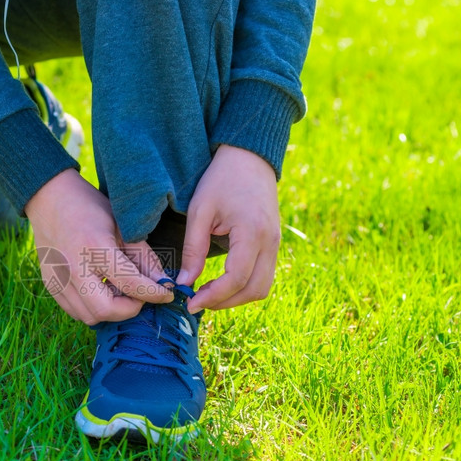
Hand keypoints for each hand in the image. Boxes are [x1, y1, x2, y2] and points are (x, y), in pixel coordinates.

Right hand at [25, 169, 171, 324]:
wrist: (49, 199)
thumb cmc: (90, 207)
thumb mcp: (123, 226)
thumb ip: (144, 258)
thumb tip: (162, 284)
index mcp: (95, 248)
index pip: (131, 284)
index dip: (155, 294)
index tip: (166, 293)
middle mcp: (73, 268)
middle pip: (107, 310)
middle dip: (130, 308)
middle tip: (139, 294)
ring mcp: (58, 279)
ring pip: (90, 316)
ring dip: (111, 309)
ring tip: (118, 288)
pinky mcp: (50, 285)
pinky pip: (76, 311)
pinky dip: (93, 307)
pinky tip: (101, 288)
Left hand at [176, 145, 280, 313]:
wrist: (249, 157)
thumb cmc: (221, 179)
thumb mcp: (200, 210)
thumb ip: (193, 248)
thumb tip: (184, 283)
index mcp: (252, 233)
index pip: (236, 279)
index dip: (213, 297)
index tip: (190, 302)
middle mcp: (270, 242)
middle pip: (254, 290)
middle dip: (225, 302)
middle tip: (197, 301)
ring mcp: (276, 244)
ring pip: (262, 287)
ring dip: (236, 297)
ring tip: (207, 294)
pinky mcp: (273, 243)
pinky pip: (264, 276)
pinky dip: (244, 286)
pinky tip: (221, 282)